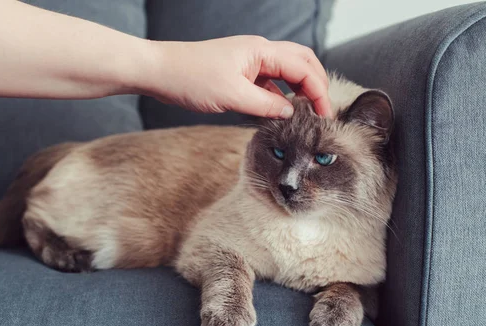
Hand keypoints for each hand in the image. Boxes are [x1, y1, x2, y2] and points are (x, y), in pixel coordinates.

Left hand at [141, 36, 332, 118]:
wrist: (160, 72)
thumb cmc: (191, 78)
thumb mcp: (233, 96)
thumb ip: (266, 106)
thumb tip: (291, 113)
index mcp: (262, 51)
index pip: (303, 67)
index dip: (318, 91)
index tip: (325, 114)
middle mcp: (260, 52)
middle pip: (301, 63)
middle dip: (316, 84)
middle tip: (322, 110)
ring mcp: (250, 63)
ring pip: (286, 73)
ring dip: (299, 90)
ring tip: (306, 114)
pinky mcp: (240, 74)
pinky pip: (268, 84)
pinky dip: (279, 97)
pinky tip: (280, 113)